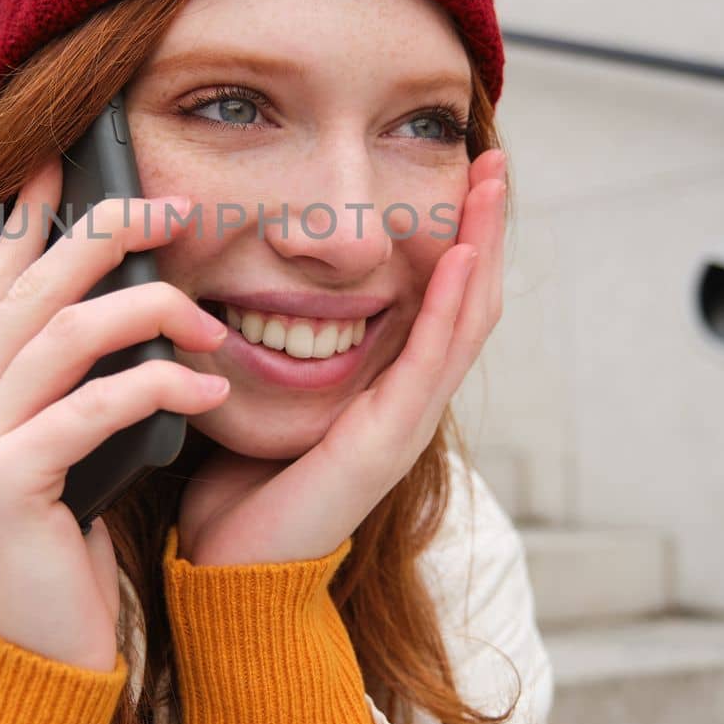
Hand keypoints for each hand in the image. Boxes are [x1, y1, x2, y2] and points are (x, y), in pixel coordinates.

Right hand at [0, 158, 232, 670]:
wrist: (33, 647)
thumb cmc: (57, 540)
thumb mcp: (61, 443)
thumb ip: (69, 379)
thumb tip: (128, 301)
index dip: (29, 215)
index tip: (65, 160)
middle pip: (32, 285)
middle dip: (108, 233)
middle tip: (177, 210)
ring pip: (62, 333)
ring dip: (149, 312)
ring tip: (211, 321)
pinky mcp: (0, 482)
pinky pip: (91, 407)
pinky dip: (156, 386)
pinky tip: (205, 387)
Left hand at [175, 148, 508, 566]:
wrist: (228, 562)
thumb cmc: (237, 480)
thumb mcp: (264, 389)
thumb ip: (275, 339)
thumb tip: (247, 273)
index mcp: (384, 386)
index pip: (438, 298)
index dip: (457, 235)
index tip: (463, 171)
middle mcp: (407, 400)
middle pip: (467, 299)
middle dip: (484, 226)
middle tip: (495, 160)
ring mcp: (405, 422)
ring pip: (463, 321)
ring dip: (481, 248)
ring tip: (490, 186)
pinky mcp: (386, 443)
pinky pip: (429, 364)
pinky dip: (450, 308)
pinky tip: (460, 258)